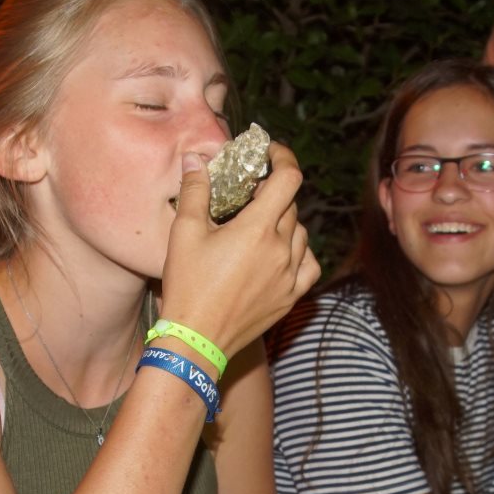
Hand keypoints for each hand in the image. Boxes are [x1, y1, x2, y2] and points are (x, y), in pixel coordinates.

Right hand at [160, 142, 319, 364]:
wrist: (196, 339)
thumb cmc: (188, 285)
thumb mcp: (184, 233)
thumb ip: (195, 190)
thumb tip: (196, 159)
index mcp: (257, 229)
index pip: (289, 178)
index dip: (283, 157)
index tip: (271, 153)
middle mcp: (281, 249)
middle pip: (290, 205)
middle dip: (272, 194)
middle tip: (250, 195)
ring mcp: (290, 275)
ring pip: (301, 234)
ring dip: (284, 222)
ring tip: (260, 226)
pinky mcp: (291, 296)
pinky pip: (309, 264)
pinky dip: (300, 252)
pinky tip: (282, 253)